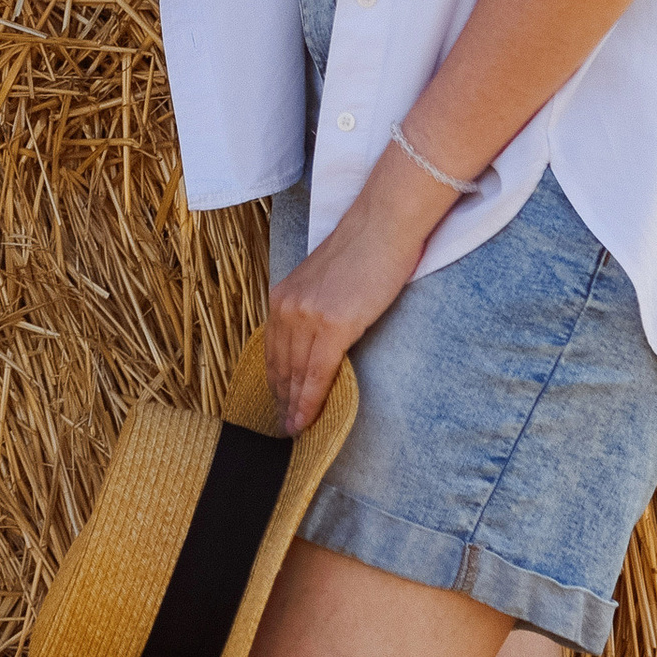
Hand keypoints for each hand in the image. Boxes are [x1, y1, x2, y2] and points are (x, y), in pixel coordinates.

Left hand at [266, 177, 446, 433]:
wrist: (382, 226)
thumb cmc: (362, 252)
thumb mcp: (324, 283)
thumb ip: (312, 310)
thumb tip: (314, 344)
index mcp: (283, 295)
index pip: (274, 349)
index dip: (276, 381)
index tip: (278, 405)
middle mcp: (287, 305)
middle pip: (281, 365)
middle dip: (282, 398)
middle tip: (286, 427)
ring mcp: (307, 315)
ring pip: (296, 374)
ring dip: (295, 406)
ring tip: (296, 430)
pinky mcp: (331, 325)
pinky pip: (316, 373)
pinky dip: (310, 400)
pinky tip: (307, 420)